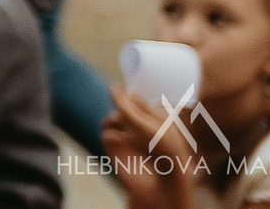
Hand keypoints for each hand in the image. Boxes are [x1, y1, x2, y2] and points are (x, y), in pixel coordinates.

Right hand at [104, 86, 196, 205]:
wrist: (162, 183)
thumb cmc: (162, 150)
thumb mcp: (145, 123)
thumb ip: (125, 105)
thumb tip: (111, 86)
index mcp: (155, 118)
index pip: (135, 99)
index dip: (128, 96)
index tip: (126, 94)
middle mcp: (140, 126)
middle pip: (120, 107)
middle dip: (121, 109)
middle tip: (127, 116)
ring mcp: (128, 137)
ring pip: (111, 118)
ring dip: (114, 119)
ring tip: (122, 128)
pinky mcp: (117, 149)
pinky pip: (107, 133)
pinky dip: (113, 135)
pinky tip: (123, 143)